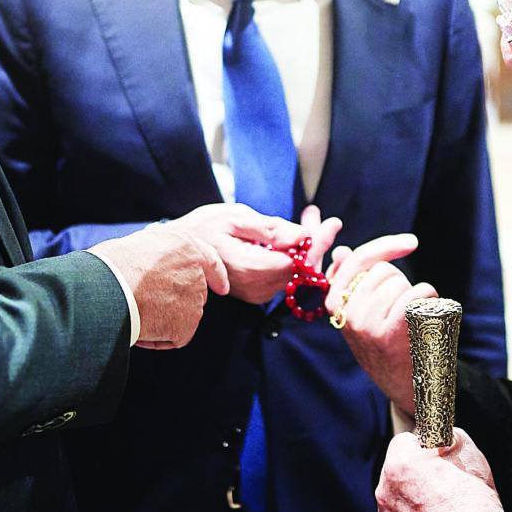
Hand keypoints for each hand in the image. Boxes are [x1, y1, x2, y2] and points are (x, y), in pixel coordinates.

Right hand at [90, 224, 223, 349]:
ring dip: (165, 320)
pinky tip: (142, 328)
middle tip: (149, 304)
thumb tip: (158, 268)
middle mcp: (196, 271)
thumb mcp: (143, 243)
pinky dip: (159, 339)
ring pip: (185, 316)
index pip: (209, 261)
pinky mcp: (187, 323)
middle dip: (178, 302)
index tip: (222, 288)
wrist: (109, 286)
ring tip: (137, 311)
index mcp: (186, 246)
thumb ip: (162, 255)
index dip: (216, 276)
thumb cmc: (113, 264)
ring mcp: (194, 298)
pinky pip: (176, 337)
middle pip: (196, 293)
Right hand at [161, 202, 340, 305]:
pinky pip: (283, 277)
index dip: (318, 243)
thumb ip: (272, 229)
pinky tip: (292, 237)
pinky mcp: (254, 293)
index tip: (333, 223)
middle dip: (315, 243)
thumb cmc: (204, 227)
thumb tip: (304, 236)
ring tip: (308, 220)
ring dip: (305, 248)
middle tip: (320, 217)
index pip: (299, 262)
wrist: (178, 248)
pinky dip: (292, 257)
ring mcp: (255, 294)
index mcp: (252, 268)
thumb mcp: (236, 218)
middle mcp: (256, 288)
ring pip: (294, 274)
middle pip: (300, 271)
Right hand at [326, 234, 426, 411]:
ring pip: (401, 284)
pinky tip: (426, 319)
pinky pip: (416, 295)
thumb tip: (340, 252)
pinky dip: (429, 301)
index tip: (412, 243)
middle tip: (402, 312)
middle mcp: (345, 314)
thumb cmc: (387, 345)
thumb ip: (350, 282)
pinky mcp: (387, 334)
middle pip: (383, 271)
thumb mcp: (362, 314)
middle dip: (400, 283)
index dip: (386, 246)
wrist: (407, 388)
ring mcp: (365, 325)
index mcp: (334, 304)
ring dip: (415, 296)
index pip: (357, 260)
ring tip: (411, 323)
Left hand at [376, 427, 501, 511]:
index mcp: (399, 463)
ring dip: (412, 502)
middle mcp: (385, 491)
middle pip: (396, 473)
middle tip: (441, 485)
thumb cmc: (473, 499)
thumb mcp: (468, 451)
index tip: (436, 456)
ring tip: (441, 511)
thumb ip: (448, 437)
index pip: (403, 441)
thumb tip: (443, 437)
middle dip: (414, 475)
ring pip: (397, 501)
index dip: (423, 447)